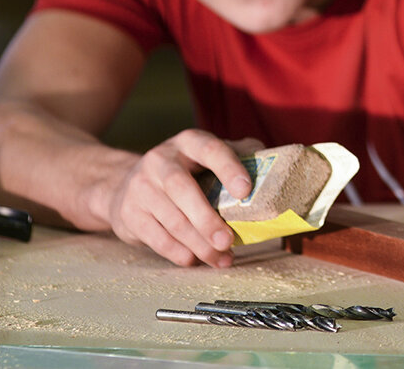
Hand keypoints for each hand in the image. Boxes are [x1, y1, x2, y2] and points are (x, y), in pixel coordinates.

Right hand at [99, 129, 262, 267]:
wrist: (126, 185)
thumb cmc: (184, 174)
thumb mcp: (208, 159)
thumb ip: (240, 157)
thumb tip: (276, 164)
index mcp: (188, 143)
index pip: (209, 149)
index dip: (228, 168)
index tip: (245, 190)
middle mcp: (160, 160)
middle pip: (181, 188)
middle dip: (206, 218)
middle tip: (228, 241)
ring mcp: (140, 186)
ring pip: (170, 218)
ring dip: (198, 243)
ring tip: (220, 259)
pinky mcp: (129, 213)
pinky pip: (155, 237)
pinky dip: (177, 252)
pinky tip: (194, 260)